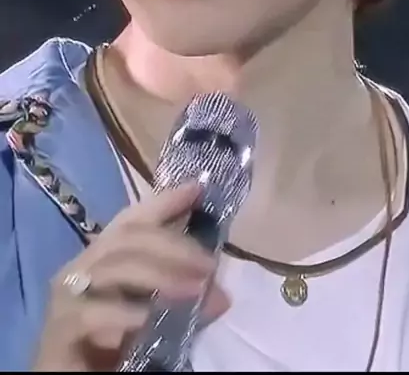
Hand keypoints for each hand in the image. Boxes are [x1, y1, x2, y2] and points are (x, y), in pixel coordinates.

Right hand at [32, 182, 229, 371]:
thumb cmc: (111, 350)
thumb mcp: (151, 315)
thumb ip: (177, 295)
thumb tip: (219, 290)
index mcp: (103, 259)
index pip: (133, 220)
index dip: (164, 202)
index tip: (198, 189)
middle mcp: (81, 269)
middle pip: (127, 237)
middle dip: (173, 245)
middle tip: (209, 264)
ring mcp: (66, 297)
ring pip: (113, 267)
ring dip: (160, 276)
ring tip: (196, 291)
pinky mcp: (57, 331)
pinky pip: (92, 313)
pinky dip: (125, 314)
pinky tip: (149, 319)